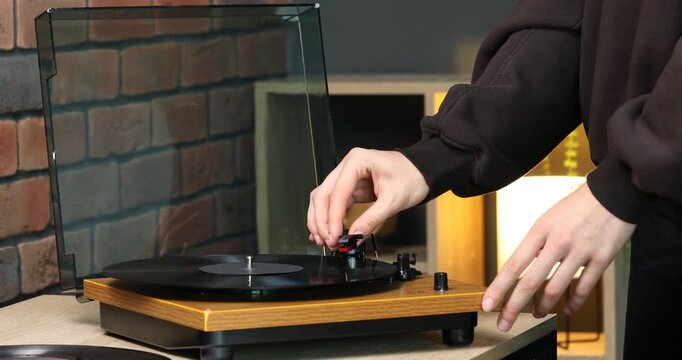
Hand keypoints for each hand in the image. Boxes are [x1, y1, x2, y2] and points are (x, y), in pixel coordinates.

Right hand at [307, 148, 428, 247]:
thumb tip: (355, 236)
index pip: (337, 192)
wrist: (422, 171)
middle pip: (323, 194)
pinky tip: (327, 231)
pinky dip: (328, 217)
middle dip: (322, 220)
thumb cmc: (412, 176)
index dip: (332, 217)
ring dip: (320, 220)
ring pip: (323, 198)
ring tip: (323, 240)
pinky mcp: (350, 187)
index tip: (334, 235)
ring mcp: (346, 176)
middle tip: (328, 241)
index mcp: (357, 161)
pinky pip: (333, 203)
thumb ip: (372, 219)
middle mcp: (348, 165)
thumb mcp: (393, 200)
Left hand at [482, 182, 635, 330]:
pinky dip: (574, 302)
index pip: (513, 264)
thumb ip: (536, 243)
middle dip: (514, 307)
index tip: (488, 304)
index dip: (499, 287)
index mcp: (540, 231)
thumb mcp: (548, 218)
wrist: (613, 192)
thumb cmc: (577, 205)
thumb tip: (526, 266)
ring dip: (543, 306)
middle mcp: (557, 242)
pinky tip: (566, 309)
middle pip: (530, 282)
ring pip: (555, 288)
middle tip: (504, 322)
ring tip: (537, 314)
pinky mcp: (601, 258)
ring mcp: (580, 251)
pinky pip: (585, 288)